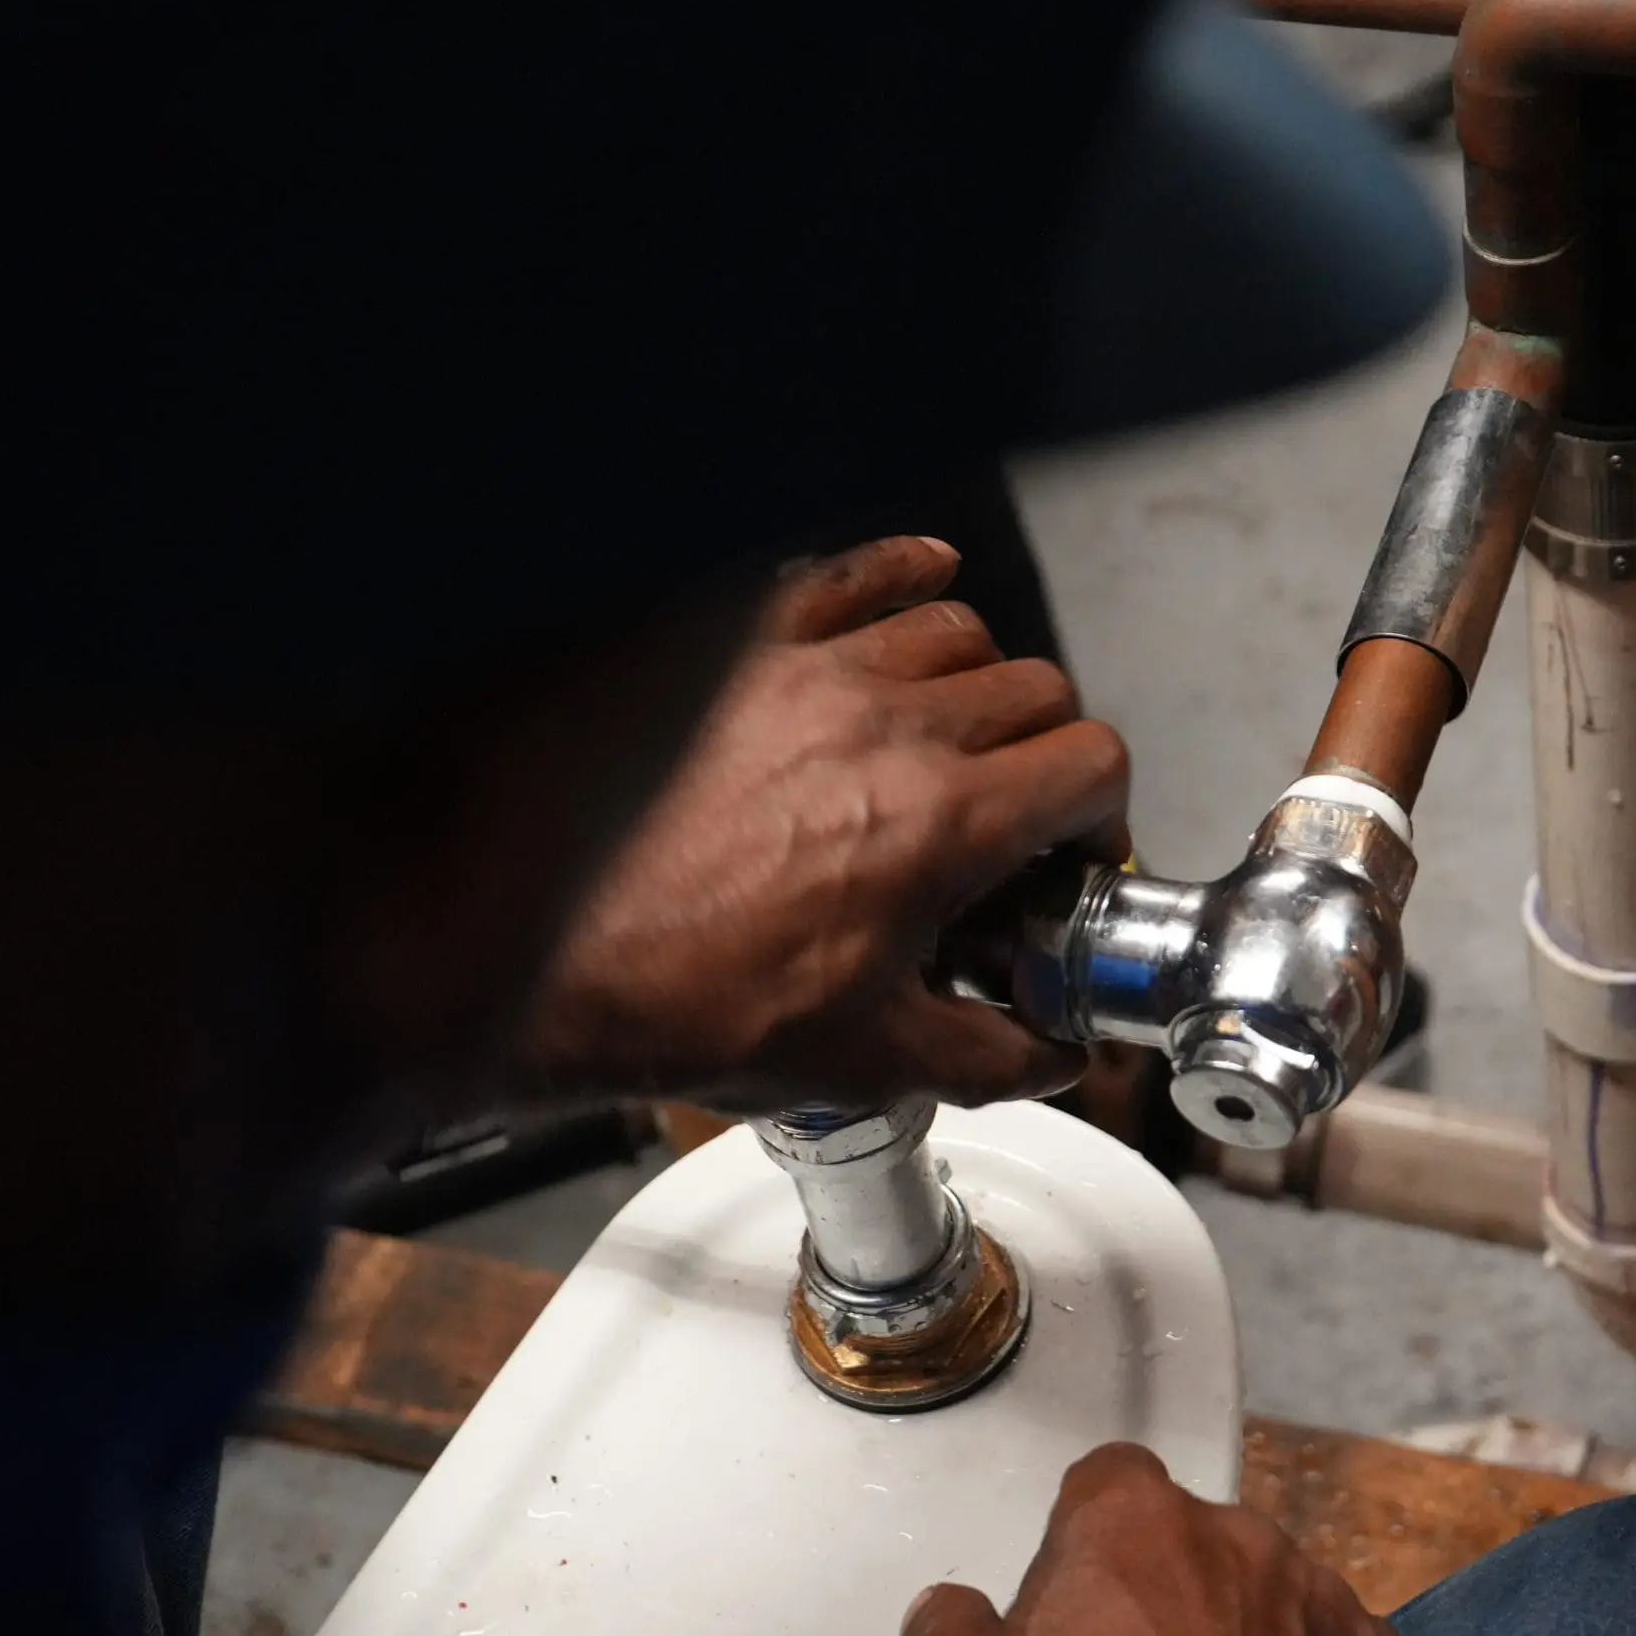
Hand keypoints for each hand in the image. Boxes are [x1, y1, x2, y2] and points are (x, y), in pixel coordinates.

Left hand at [523, 534, 1128, 1108]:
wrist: (534, 957)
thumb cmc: (677, 1000)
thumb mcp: (863, 1060)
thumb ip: (990, 1054)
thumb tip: (1054, 1055)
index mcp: (938, 822)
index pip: (1089, 764)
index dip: (1100, 814)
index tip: (1071, 852)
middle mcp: (888, 724)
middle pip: (1035, 690)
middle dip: (1047, 753)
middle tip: (1015, 812)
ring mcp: (811, 672)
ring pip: (954, 626)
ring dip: (978, 679)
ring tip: (956, 730)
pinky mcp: (742, 649)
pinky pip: (853, 574)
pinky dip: (903, 574)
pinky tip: (922, 582)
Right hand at [902, 1443, 1413, 1635]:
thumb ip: (951, 1631)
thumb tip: (947, 1616)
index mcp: (1131, 1516)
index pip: (1106, 1484)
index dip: (1086, 1543)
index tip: (1071, 1602)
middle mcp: (1236, 1535)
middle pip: (1192, 1541)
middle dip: (1170, 1592)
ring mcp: (1318, 1597)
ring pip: (1271, 1596)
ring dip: (1245, 1635)